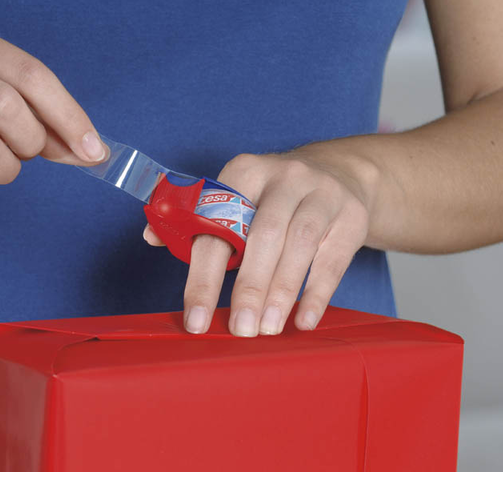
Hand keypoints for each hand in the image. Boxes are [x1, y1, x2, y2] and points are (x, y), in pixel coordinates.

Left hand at [144, 151, 376, 335]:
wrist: (337, 173)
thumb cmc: (272, 197)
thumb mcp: (236, 196)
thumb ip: (194, 220)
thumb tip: (150, 236)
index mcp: (244, 172)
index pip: (217, 227)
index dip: (203, 276)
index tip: (195, 319)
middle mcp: (284, 177)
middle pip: (263, 235)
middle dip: (248, 288)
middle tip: (239, 330)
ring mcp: (322, 194)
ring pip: (300, 244)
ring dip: (281, 292)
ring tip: (267, 329)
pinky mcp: (351, 216)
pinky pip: (333, 258)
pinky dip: (318, 293)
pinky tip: (304, 320)